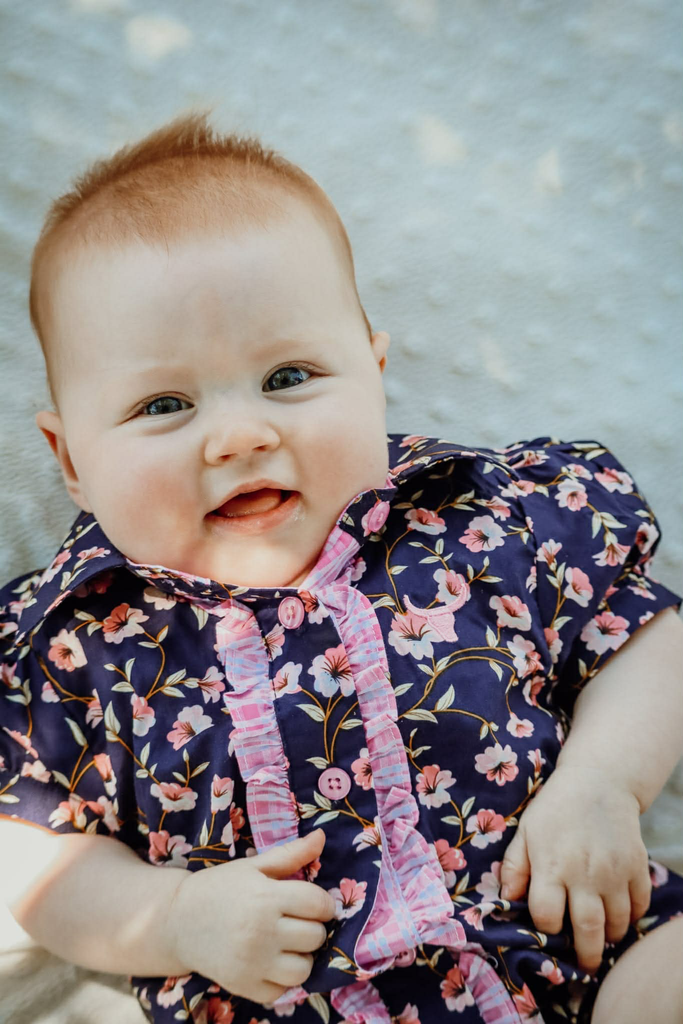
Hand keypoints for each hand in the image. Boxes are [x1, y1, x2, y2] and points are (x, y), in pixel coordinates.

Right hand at [169, 828, 335, 1004]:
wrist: (176, 921)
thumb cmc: (219, 888)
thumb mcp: (253, 866)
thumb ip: (291, 854)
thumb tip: (321, 836)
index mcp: (266, 897)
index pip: (319, 904)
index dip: (323, 902)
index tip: (313, 902)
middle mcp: (261, 932)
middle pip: (315, 936)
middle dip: (312, 927)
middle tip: (296, 921)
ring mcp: (252, 963)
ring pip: (304, 969)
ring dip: (301, 956)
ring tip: (287, 944)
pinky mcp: (244, 986)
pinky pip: (281, 991)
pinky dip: (280, 979)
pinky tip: (269, 962)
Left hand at [499, 767, 651, 975]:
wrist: (598, 781)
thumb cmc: (555, 809)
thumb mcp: (525, 832)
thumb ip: (514, 868)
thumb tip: (506, 901)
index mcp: (551, 865)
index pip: (547, 916)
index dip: (545, 928)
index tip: (548, 926)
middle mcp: (584, 873)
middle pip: (587, 930)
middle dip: (586, 954)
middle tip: (585, 964)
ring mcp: (614, 872)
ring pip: (617, 923)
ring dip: (610, 937)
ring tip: (601, 938)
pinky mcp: (636, 866)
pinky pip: (639, 905)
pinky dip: (632, 917)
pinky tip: (620, 915)